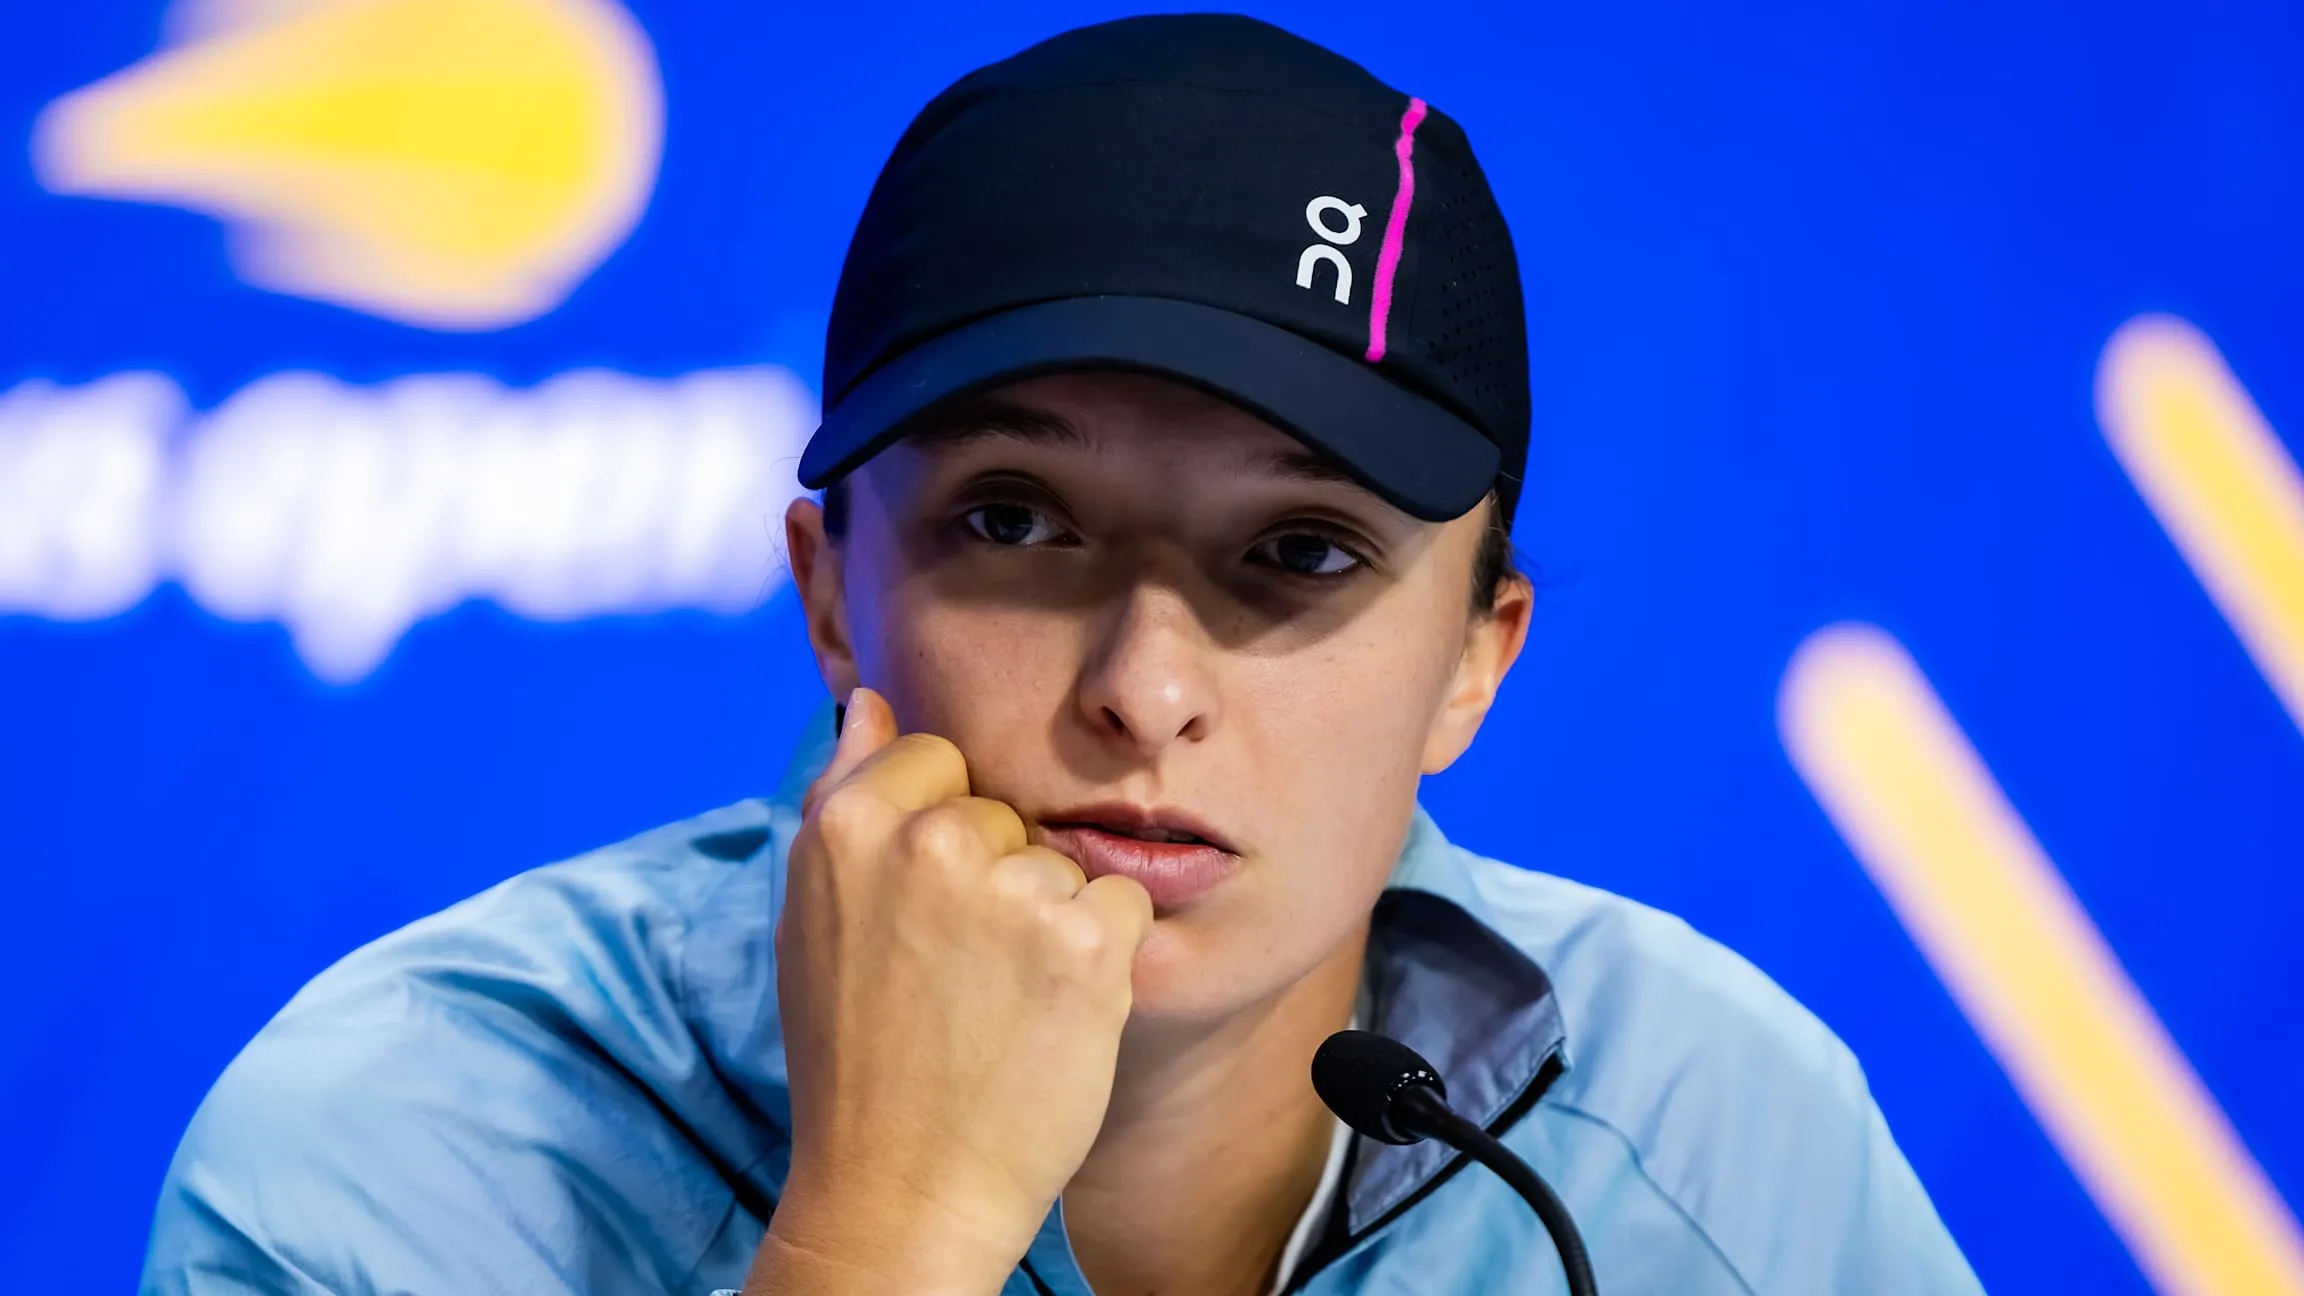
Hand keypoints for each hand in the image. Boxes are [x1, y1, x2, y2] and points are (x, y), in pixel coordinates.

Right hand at [745, 688, 1154, 1295]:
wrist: (903, 1188)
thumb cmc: (854, 1058)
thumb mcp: (812, 916)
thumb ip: (843, 795)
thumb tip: (869, 700)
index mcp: (851, 823)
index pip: (937, 758)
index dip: (940, 833)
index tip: (923, 911)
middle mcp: (933, 839)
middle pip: (1007, 812)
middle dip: (998, 878)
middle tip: (955, 975)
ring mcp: (1015, 888)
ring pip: (1064, 863)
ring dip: (1049, 924)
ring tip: (997, 1006)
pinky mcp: (1089, 942)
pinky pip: (1123, 906)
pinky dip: (1105, 958)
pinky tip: (1051, 1015)